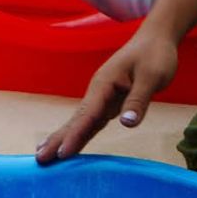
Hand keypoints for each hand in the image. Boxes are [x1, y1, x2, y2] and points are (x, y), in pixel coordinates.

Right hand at [34, 29, 179, 163]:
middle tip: (39, 160)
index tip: (61, 154)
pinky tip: (71, 145)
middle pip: (76, 119)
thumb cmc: (156, 54)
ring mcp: (103, 96)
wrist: (157, 38)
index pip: (88, 113)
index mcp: (105, 83)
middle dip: (58, 138)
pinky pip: (92, 121)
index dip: (75, 135)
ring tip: (46, 155)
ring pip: (82, 121)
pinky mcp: (110, 101)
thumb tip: (126, 124)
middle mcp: (99, 90)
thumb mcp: (152, 76)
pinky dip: (80, 133)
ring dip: (65, 138)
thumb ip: (138, 100)